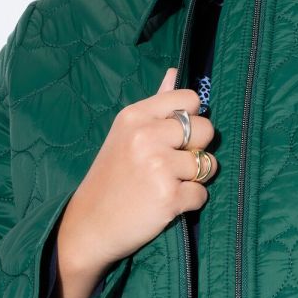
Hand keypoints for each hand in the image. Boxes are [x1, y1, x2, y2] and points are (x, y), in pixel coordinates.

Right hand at [56, 67, 219, 288]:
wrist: (88, 225)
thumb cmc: (111, 178)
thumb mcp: (125, 134)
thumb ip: (155, 106)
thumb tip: (173, 72)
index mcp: (136, 116)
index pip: (189, 99)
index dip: (191, 119)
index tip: (177, 136)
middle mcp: (146, 136)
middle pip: (206, 129)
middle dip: (198, 149)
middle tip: (174, 164)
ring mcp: (158, 167)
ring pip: (209, 164)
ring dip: (197, 178)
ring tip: (169, 184)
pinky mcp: (168, 197)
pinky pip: (202, 194)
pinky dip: (190, 202)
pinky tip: (167, 204)